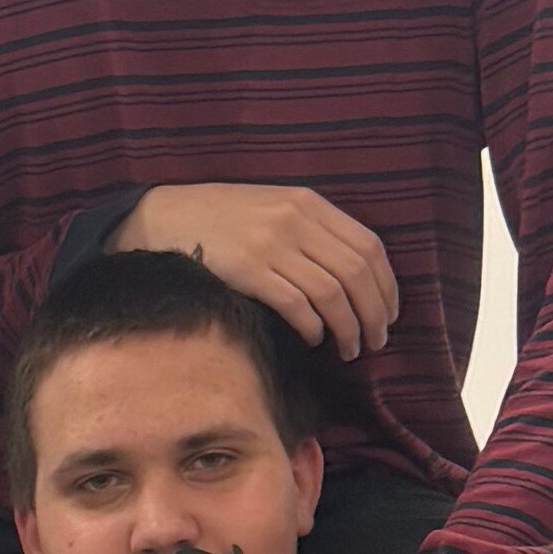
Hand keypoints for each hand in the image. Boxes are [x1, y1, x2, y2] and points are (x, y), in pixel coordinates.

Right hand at [117, 184, 398, 361]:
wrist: (162, 217)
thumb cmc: (221, 220)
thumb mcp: (273, 207)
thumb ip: (312, 231)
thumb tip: (354, 278)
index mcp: (308, 203)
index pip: (369, 247)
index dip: (386, 286)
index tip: (390, 314)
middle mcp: (295, 220)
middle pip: (356, 273)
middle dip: (373, 314)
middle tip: (375, 342)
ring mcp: (271, 244)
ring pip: (331, 294)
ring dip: (347, 328)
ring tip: (349, 350)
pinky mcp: (248, 270)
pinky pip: (296, 306)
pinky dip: (313, 328)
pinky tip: (313, 341)